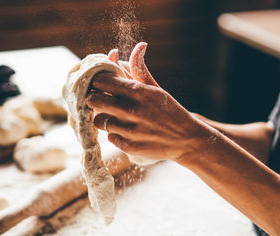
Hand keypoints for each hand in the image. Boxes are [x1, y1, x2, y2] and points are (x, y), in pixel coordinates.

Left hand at [87, 72, 211, 164]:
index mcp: (137, 91)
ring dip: (103, 118)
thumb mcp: (155, 88)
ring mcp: (130, 130)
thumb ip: (139, 68)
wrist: (186, 139)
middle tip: (99, 101)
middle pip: (94, 100)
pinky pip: (109, 137)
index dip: (97, 82)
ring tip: (114, 117)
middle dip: (94, 99)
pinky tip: (125, 131)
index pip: (101, 81)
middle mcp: (132, 110)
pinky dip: (114, 134)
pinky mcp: (130, 146)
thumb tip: (140, 45)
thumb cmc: (168, 110)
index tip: (99, 85)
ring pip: (98, 120)